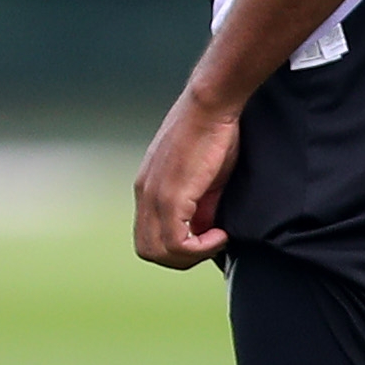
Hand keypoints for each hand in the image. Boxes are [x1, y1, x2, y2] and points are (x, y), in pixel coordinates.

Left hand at [132, 89, 240, 267]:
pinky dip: (199, 248)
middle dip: (182, 258)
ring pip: (157, 251)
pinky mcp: (170, 195)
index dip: (178, 247)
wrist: (210, 105)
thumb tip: (205, 231)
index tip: (207, 237)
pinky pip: (175, 241)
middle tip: (211, 244)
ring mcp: (154, 196)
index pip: (149, 237)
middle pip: (148, 250)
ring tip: (217, 238)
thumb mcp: (204, 178)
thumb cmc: (213, 134)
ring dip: (191, 256)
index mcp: (148, 190)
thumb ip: (200, 206)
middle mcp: (144, 195)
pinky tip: (220, 234)